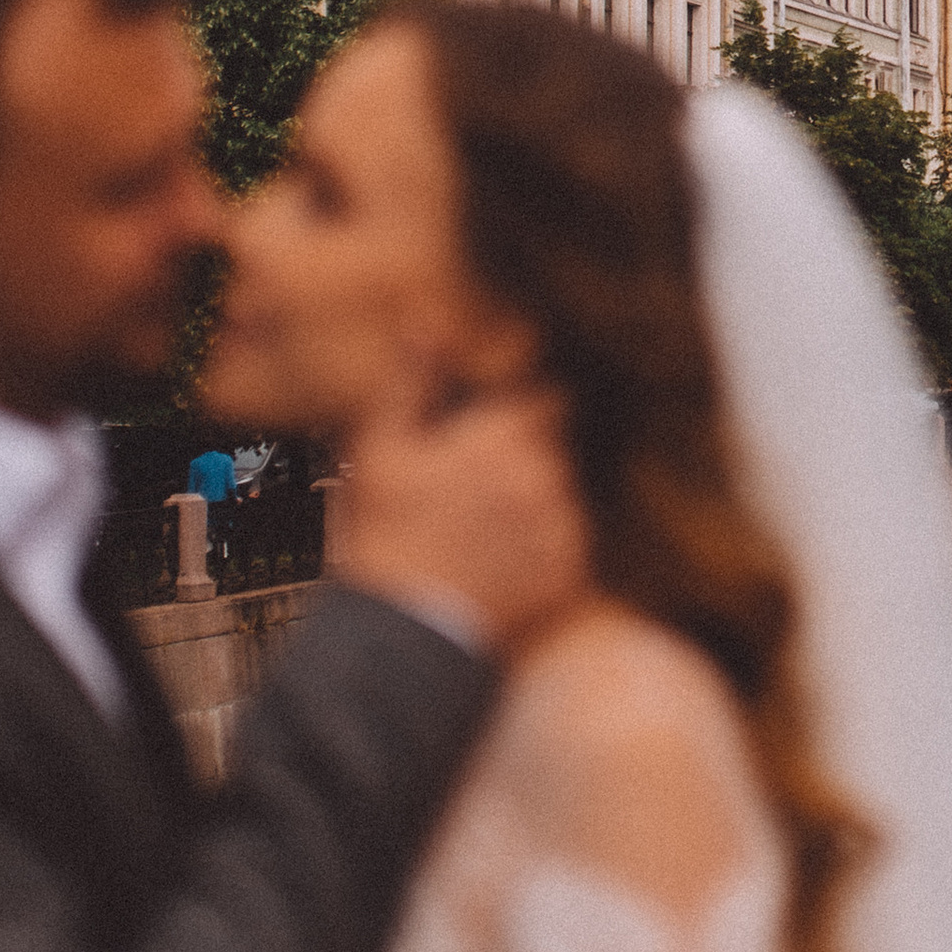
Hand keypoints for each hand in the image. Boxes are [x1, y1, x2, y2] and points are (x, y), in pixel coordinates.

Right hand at [333, 354, 592, 653]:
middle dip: (519, 463)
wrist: (404, 627)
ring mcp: (561, 528)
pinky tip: (498, 564)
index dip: (518, 413)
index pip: (541, 402)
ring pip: (559, 499)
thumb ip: (413, 380)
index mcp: (503, 440)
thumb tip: (425, 325)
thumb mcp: (382, 449)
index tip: (494, 431)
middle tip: (471, 495)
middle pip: (549, 453)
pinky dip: (541, 550)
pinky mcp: (569, 573)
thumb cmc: (386, 535)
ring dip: (533, 506)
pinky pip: (566, 546)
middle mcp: (545, 479)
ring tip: (480, 536)